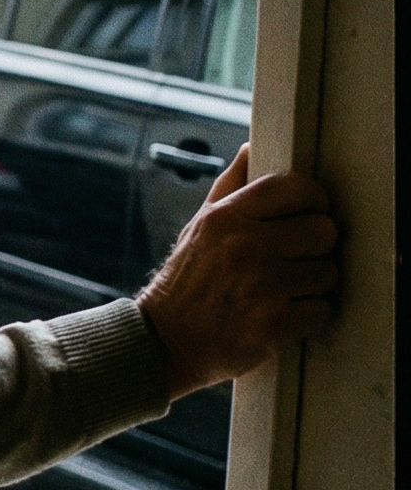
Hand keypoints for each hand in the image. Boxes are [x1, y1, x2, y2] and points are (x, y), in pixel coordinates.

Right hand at [137, 144, 338, 399]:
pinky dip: (307, 316)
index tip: (306, 216)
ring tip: (281, 291)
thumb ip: (230, 187)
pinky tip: (281, 315)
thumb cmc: (187, 281)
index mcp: (226, 217)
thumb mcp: (200, 227)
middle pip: (323, 230)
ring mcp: (259, 287)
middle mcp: (243, 248)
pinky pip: (321, 310)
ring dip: (312, 285)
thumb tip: (252, 148)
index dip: (312, 201)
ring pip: (327, 273)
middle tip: (293, 259)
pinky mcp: (271, 325)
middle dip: (315, 248)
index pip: (296, 187)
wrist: (163, 341)